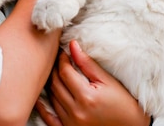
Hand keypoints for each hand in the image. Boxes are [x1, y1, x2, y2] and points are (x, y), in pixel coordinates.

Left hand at [36, 40, 151, 125]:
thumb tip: (72, 45)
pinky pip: (49, 118)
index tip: (64, 52)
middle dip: (55, 69)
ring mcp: (71, 123)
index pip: (65, 72)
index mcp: (87, 97)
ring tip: (54, 72)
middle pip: (55, 84)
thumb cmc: (123, 104)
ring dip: (50, 83)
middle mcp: (76, 111)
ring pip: (52, 98)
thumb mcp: (108, 81)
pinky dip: (43, 106)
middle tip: (58, 59)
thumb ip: (88, 64)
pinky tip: (40, 97)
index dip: (62, 59)